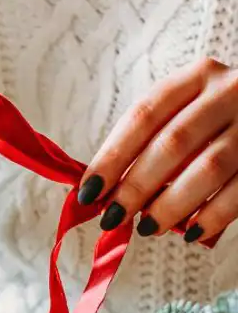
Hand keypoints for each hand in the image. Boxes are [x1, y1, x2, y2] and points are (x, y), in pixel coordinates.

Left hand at [78, 57, 237, 242]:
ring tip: (147, 228)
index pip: (143, 116)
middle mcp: (227, 93)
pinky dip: (213, 215)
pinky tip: (191, 233)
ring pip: (208, 168)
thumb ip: (146, 145)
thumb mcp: (182, 115)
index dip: (112, 157)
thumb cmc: (214, 122)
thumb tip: (101, 192)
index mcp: (194, 79)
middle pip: (173, 143)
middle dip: (136, 186)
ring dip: (171, 204)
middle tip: (112, 217)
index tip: (88, 192)